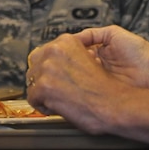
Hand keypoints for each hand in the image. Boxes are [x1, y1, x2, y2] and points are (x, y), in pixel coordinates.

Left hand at [25, 26, 148, 134]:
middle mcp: (54, 51)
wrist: (116, 104)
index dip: (49, 66)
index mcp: (66, 41)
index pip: (44, 51)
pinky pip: (33, 98)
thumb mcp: (89, 58)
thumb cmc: (106, 87)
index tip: (54, 76)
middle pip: (34, 64)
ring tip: (58, 99)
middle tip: (55, 89)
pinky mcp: (43, 87)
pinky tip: (56, 107)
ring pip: (32, 81)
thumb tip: (59, 63)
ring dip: (43, 92)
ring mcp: (47, 69)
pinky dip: (43, 106)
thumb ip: (71, 57)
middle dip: (43, 77)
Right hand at [72, 25, 148, 87]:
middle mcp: (99, 64)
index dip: (74, 49)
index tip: (68, 48)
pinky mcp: (103, 88)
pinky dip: (87, 80)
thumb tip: (75, 37)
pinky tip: (90, 74)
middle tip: (77, 57)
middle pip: (79, 62)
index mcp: (100, 50)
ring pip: (83, 74)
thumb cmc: (138, 51)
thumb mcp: (113, 33)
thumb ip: (92, 33)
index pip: (79, 50)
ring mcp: (101, 77)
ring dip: (82, 69)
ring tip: (86, 64)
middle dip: (76, 60)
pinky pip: (90, 85)